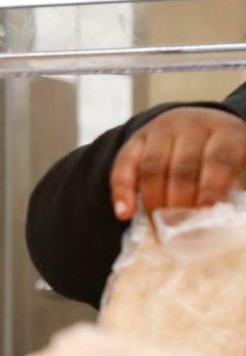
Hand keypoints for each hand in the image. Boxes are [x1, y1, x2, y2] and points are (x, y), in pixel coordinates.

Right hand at [110, 107, 245, 219]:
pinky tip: (124, 213)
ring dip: (154, 202)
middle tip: (178, 230)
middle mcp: (192, 126)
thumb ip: (229, 189)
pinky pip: (123, 166)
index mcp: (225, 132)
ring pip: (152, 168)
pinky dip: (122, 192)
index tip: (204, 213)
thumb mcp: (237, 165)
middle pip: (182, 167)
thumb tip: (217, 221)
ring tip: (158, 227)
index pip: (218, 160)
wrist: (192, 125)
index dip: (211, 188)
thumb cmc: (219, 157)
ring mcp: (160, 130)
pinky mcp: (135, 140)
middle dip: (179, 202)